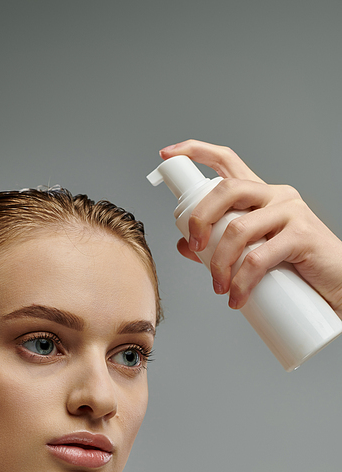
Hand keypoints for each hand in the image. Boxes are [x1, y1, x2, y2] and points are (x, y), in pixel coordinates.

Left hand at [160, 140, 341, 313]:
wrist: (337, 285)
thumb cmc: (297, 268)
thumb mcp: (253, 253)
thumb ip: (220, 246)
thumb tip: (185, 245)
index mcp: (261, 195)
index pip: (226, 160)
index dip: (195, 151)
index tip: (168, 153)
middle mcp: (276, 195)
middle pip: (226, 189)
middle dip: (200, 218)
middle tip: (195, 249)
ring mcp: (291, 212)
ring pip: (238, 228)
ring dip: (219, 263)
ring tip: (220, 289)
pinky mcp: (302, 236)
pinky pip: (259, 257)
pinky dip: (242, 282)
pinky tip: (237, 298)